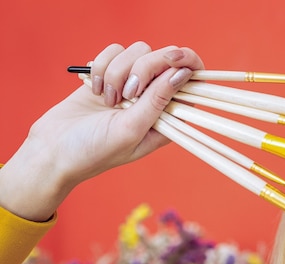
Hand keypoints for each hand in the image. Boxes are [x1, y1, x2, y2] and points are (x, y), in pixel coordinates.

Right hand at [0, 42, 203, 220]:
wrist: (53, 151)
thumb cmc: (95, 151)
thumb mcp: (132, 129)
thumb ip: (157, 100)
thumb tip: (183, 73)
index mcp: (169, 117)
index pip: (190, 80)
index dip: (187, 63)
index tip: (174, 60)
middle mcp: (154, 99)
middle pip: (165, 59)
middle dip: (144, 69)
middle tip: (127, 93)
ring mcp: (132, 85)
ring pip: (138, 51)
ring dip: (119, 72)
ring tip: (108, 100)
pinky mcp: (109, 74)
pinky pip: (114, 51)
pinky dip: (102, 67)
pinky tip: (95, 91)